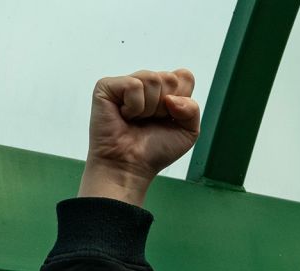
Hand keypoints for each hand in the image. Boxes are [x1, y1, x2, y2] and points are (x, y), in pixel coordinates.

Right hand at [79, 69, 199, 205]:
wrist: (130, 165)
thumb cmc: (155, 150)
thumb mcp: (188, 132)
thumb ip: (192, 109)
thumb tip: (171, 97)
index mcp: (165, 91)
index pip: (184, 76)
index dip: (183, 98)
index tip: (170, 117)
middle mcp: (146, 84)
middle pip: (170, 77)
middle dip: (166, 107)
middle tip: (151, 121)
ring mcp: (126, 84)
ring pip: (152, 79)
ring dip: (150, 108)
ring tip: (137, 120)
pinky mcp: (107, 86)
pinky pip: (133, 85)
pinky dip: (134, 106)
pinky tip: (125, 116)